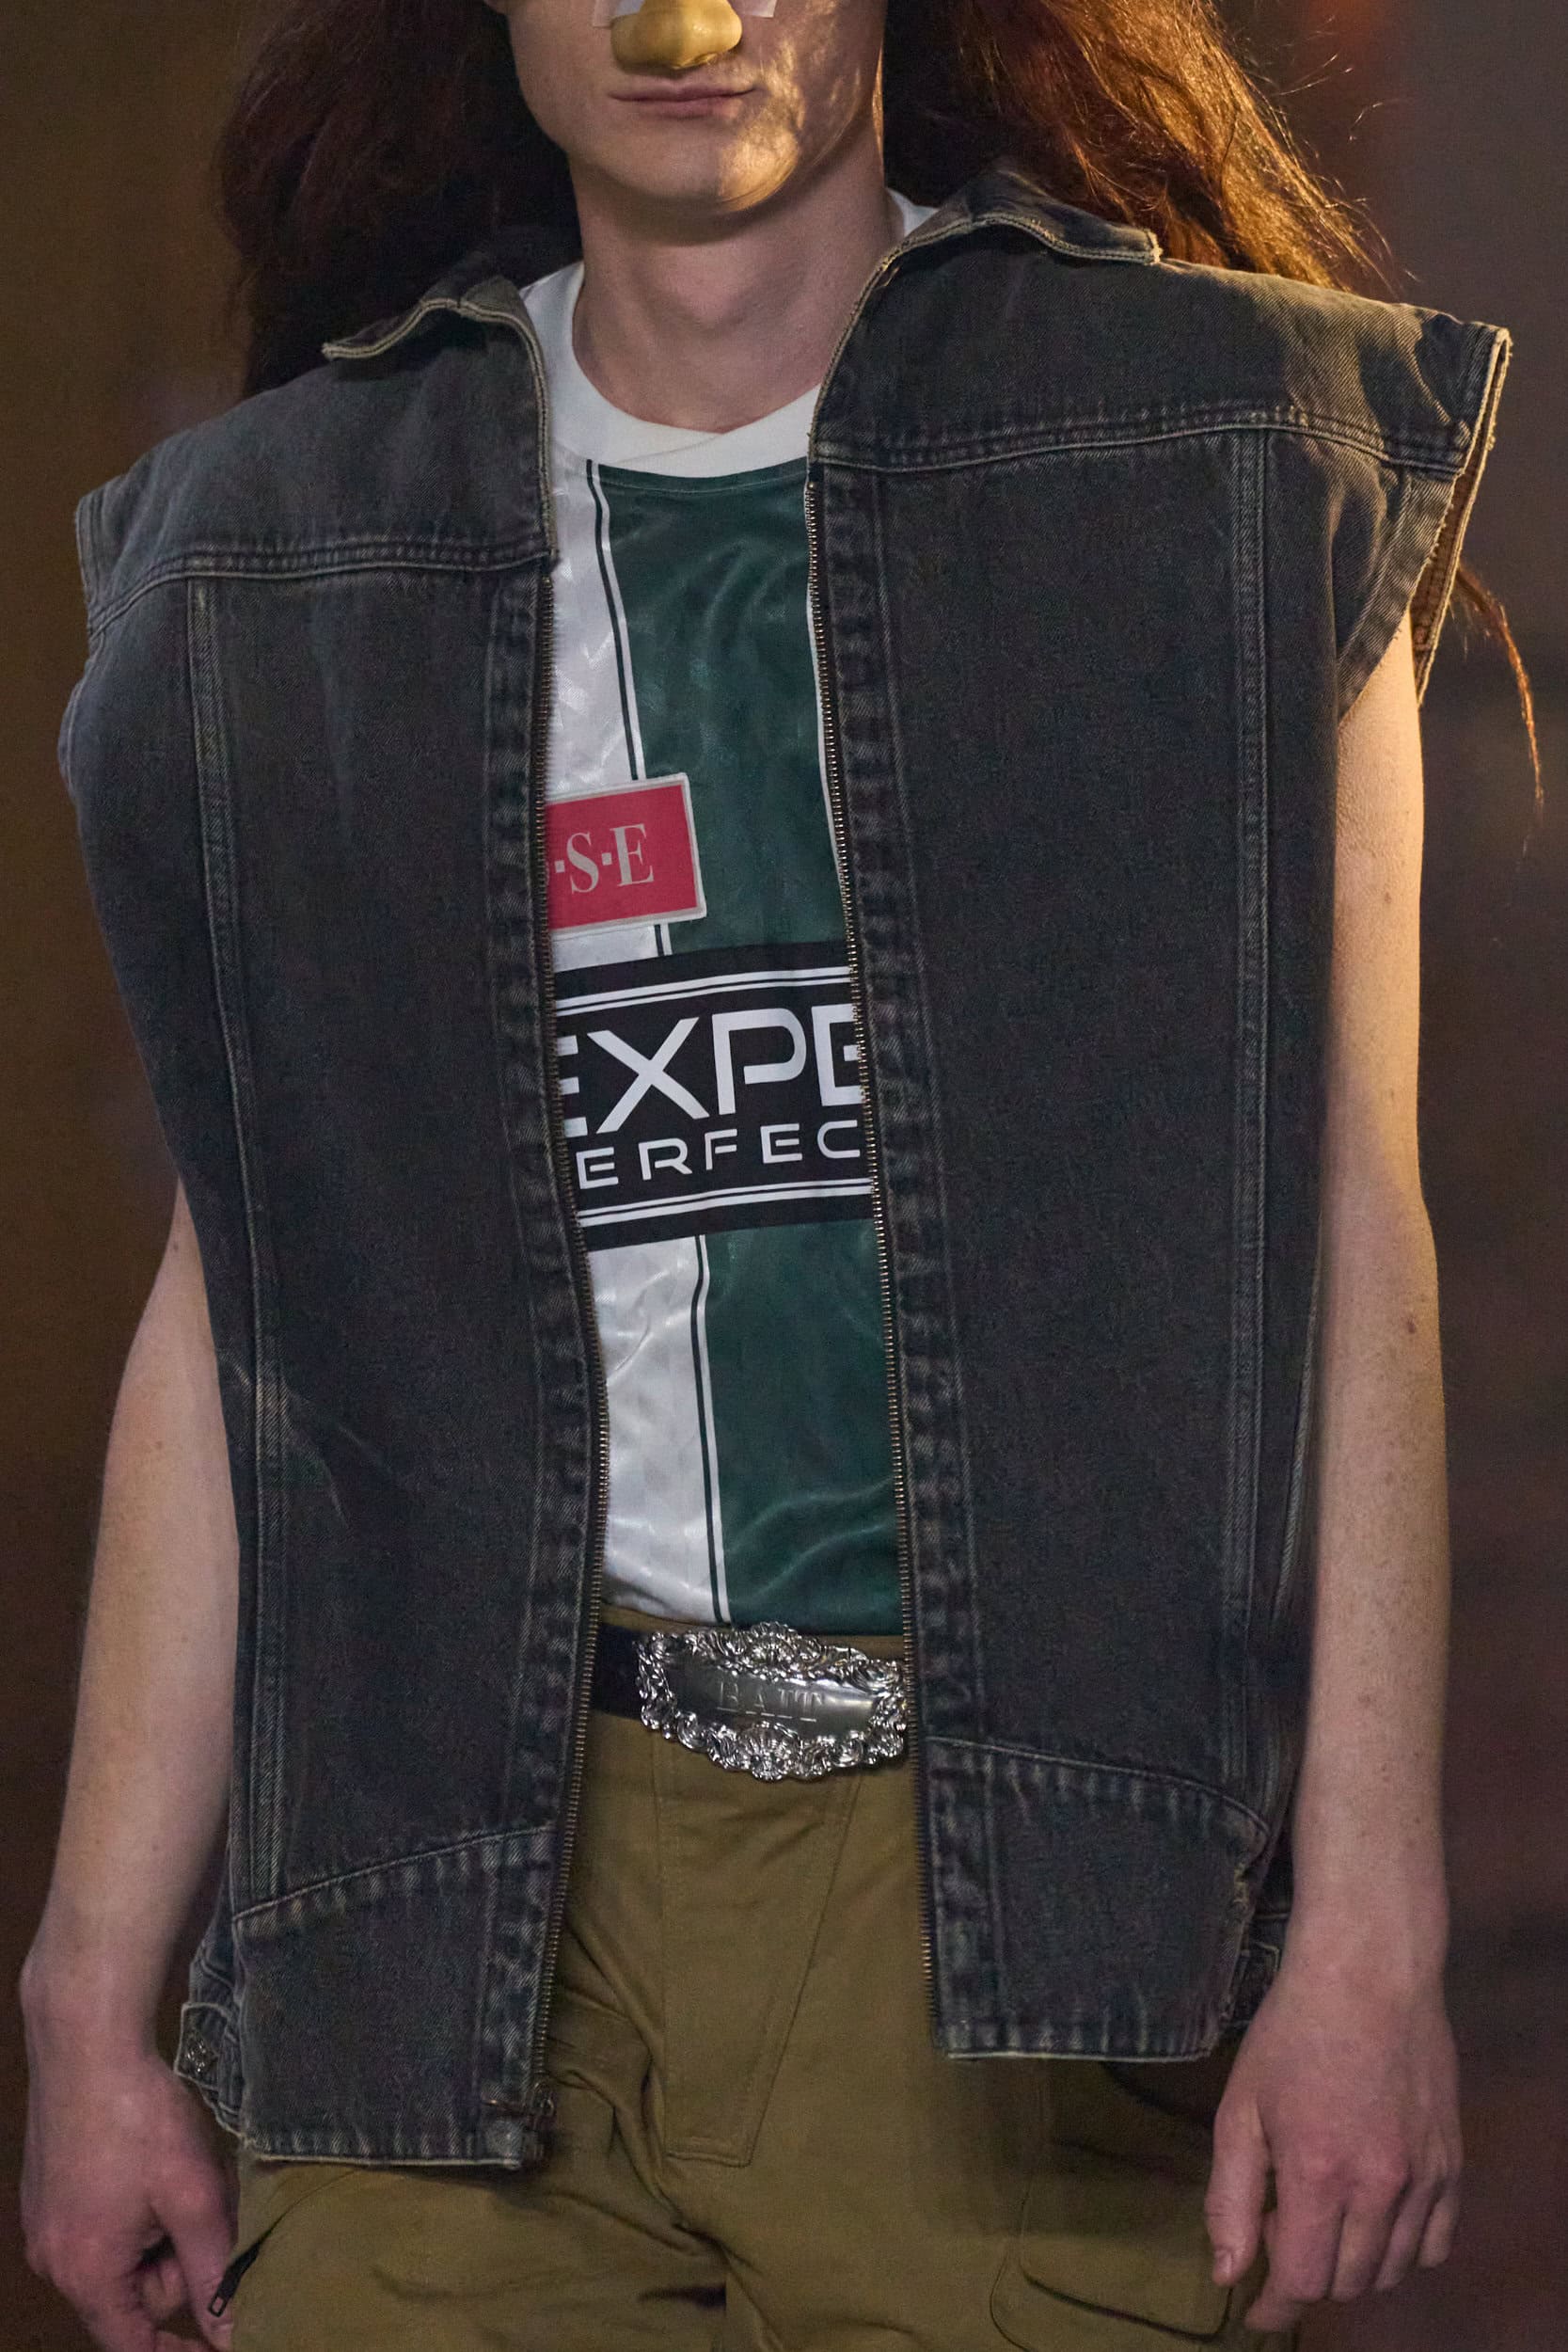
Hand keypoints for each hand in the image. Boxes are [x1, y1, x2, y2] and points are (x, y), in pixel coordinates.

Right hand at [21, 2011, 235, 2351]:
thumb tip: (231, 2334)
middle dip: (178, 2259)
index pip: (133, 2346)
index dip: (181, 2348)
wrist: (87, 2043)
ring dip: (161, 2227)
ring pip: (123, 2255)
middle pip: (133, 2295)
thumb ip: (213, 2272)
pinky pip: (103, 2225)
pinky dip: (138, 2206)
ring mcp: (46, 2225)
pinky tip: (154, 2160)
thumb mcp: (193, 2197)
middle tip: (207, 2202)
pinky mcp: (49, 2193)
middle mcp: (55, 2261)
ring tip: (183, 2173)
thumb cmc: (141, 2118)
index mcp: (87, 2273)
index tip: (222, 2336)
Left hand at [1202, 1949, 1461, 2332]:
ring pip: (1392, 2270)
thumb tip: (1229, 2273)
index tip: (1255, 2310)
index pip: (1304, 2283)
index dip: (1275, 2308)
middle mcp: (1381, 2189)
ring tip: (1324, 2215)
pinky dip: (1404, 2250)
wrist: (1370, 1974)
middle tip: (1282, 2226)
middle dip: (1307, 2275)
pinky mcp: (1453, 2163)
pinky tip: (1375, 2217)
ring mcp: (1425, 2178)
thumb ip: (1230, 2198)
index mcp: (1320, 2176)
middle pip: (1347, 2282)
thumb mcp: (1240, 2108)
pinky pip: (1437, 2243)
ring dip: (1352, 2265)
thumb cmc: (1293, 2032)